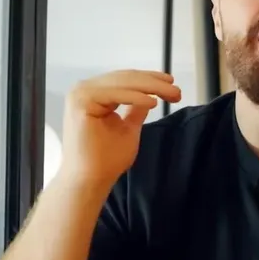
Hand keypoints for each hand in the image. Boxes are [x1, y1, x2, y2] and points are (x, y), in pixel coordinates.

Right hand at [58, 70, 180, 188]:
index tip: (173, 85)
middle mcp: (84, 89)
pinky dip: (136, 97)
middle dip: (155, 83)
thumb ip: (136, 109)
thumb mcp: (128, 128)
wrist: (89, 181)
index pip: (126, 80)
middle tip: (177, 91)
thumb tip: (150, 95)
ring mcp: (80, 94)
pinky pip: (116, 95)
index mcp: (94, 93)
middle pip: (126, 79)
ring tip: (172, 94)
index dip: (151, 79)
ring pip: (123, 83)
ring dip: (151, 87)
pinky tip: (154, 102)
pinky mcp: (82, 102)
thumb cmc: (105, 160)